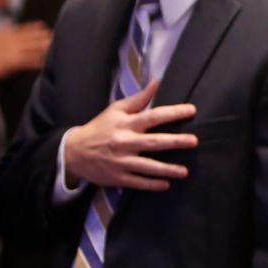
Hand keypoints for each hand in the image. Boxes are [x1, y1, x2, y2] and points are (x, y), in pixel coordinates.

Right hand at [0, 21, 52, 78]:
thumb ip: (3, 29)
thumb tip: (6, 21)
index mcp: (7, 34)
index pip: (23, 29)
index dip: (35, 28)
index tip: (44, 26)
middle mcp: (12, 42)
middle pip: (31, 38)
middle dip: (43, 38)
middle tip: (54, 36)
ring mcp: (13, 52)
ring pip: (32, 49)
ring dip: (43, 48)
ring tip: (53, 47)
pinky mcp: (13, 63)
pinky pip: (28, 62)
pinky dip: (37, 62)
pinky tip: (44, 62)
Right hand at [64, 78, 197, 190]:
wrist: (73, 152)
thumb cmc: (99, 128)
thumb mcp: (115, 110)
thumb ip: (138, 99)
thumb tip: (156, 82)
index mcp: (126, 124)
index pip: (153, 116)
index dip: (173, 113)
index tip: (191, 110)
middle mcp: (124, 142)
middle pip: (154, 142)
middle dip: (175, 142)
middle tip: (194, 141)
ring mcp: (121, 161)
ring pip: (147, 166)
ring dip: (167, 170)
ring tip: (184, 172)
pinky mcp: (117, 177)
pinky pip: (137, 182)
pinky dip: (151, 185)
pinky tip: (166, 185)